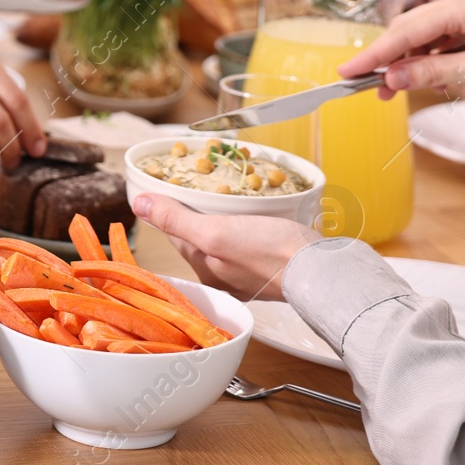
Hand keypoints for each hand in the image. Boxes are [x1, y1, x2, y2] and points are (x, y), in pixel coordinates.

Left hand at [132, 192, 316, 301]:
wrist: (325, 270)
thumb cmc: (270, 253)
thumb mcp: (214, 232)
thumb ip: (176, 220)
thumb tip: (139, 204)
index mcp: (206, 271)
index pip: (178, 234)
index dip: (173, 209)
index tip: (173, 187)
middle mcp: (225, 276)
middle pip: (202, 236)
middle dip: (200, 213)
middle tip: (203, 188)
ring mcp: (251, 274)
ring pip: (227, 239)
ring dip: (227, 219)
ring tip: (230, 198)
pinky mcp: (276, 267)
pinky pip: (253, 243)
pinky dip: (251, 227)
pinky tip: (258, 218)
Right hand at [338, 0, 464, 98]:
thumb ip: (432, 72)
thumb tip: (392, 77)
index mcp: (464, 5)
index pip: (406, 31)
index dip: (375, 54)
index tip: (349, 70)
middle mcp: (462, 2)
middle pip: (408, 30)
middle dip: (387, 60)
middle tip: (369, 87)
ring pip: (419, 37)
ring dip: (404, 63)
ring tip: (393, 89)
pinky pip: (435, 41)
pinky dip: (423, 60)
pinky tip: (420, 78)